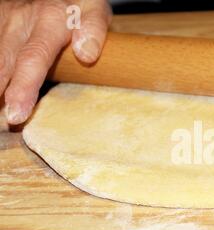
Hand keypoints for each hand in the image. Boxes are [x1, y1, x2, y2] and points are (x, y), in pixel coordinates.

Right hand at [0, 0, 111, 124]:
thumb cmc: (78, 6)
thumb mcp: (94, 10)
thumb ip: (94, 29)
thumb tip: (86, 54)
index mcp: (49, 20)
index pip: (34, 57)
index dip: (24, 87)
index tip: (17, 114)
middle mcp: (20, 21)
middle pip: (5, 63)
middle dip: (2, 94)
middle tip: (6, 122)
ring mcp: (4, 22)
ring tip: (1, 115)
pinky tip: (1, 97)